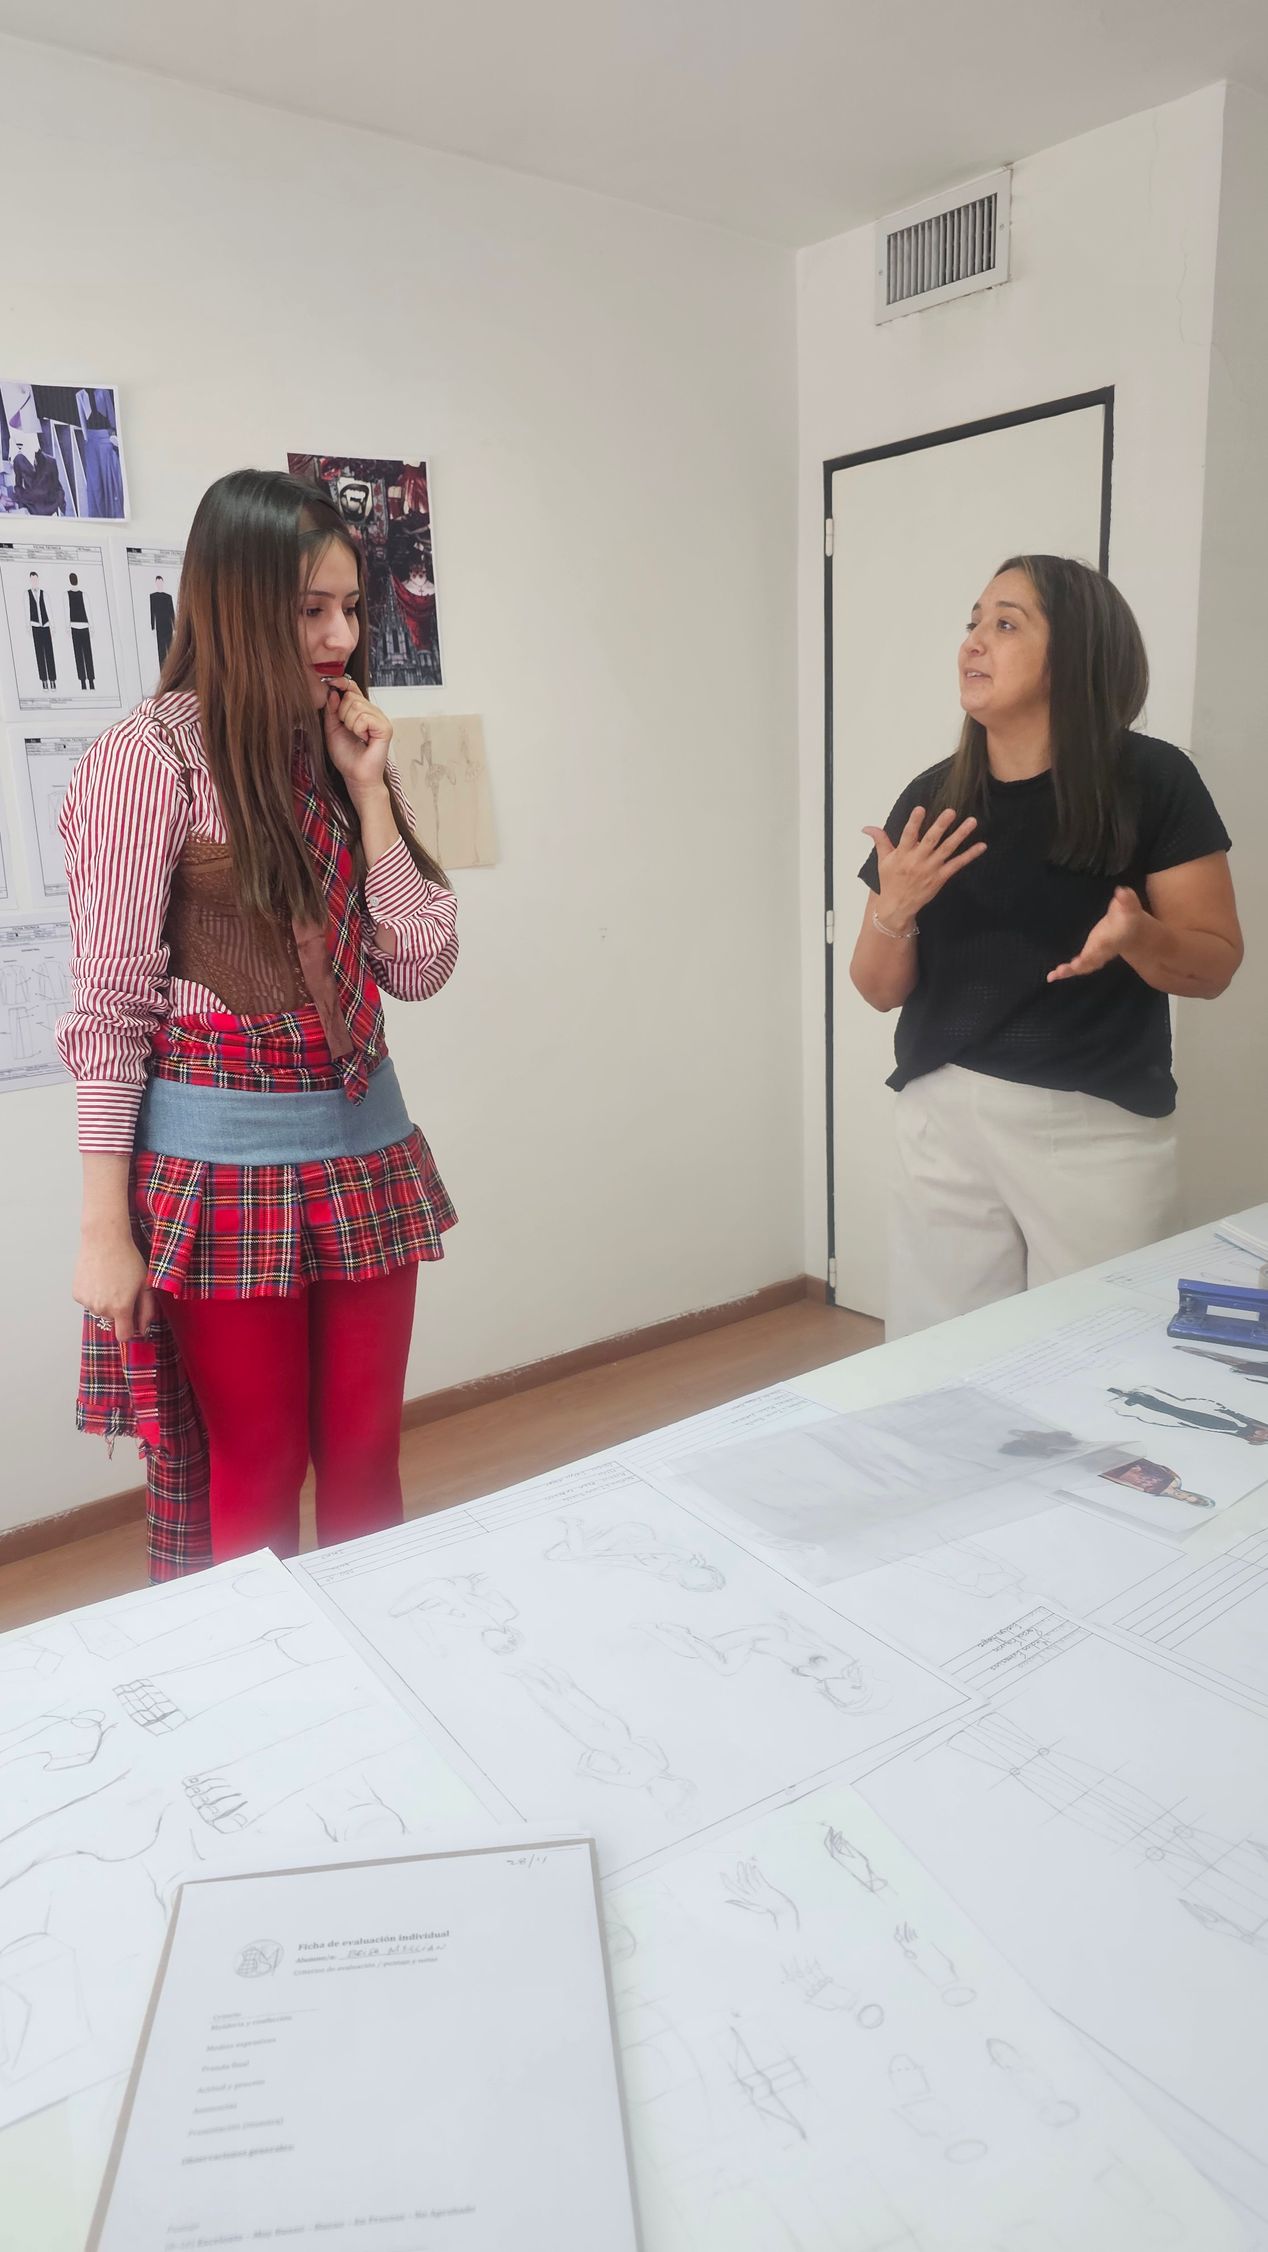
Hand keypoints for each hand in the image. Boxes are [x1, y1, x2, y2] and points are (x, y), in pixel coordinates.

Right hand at [73, 1234, 156, 1344]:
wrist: (104, 1240)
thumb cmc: (127, 1260)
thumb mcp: (144, 1284)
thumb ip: (147, 1311)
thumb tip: (144, 1330)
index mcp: (121, 1308)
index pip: (123, 1336)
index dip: (130, 1329)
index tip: (132, 1319)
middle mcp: (102, 1309)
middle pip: (112, 1320)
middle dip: (119, 1309)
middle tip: (123, 1288)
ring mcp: (87, 1302)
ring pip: (100, 1311)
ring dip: (105, 1301)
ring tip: (110, 1280)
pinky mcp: (77, 1294)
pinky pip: (88, 1301)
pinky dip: (93, 1294)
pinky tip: (98, 1278)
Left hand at [321, 677, 392, 801]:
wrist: (356, 776)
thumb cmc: (346, 756)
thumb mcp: (332, 728)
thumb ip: (331, 709)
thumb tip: (333, 690)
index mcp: (362, 710)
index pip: (352, 687)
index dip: (341, 683)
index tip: (331, 683)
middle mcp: (373, 712)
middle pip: (351, 696)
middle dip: (342, 713)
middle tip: (347, 729)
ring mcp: (381, 719)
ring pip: (356, 706)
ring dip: (349, 723)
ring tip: (356, 736)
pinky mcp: (385, 727)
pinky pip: (364, 717)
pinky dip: (358, 729)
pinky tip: (363, 738)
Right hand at [863, 805, 985, 934]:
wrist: (898, 906)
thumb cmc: (890, 881)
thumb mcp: (883, 860)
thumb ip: (880, 840)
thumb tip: (867, 827)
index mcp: (903, 854)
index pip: (908, 835)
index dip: (914, 822)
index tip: (920, 809)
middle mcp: (918, 860)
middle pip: (931, 840)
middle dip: (941, 826)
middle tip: (951, 812)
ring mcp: (931, 869)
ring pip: (947, 849)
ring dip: (960, 835)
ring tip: (971, 822)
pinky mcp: (941, 877)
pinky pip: (957, 865)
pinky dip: (970, 855)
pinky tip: (981, 846)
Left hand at [1047, 886, 1143, 980]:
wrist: (1131, 932)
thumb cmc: (1128, 916)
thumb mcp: (1130, 906)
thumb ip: (1126, 900)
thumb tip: (1121, 891)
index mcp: (1115, 938)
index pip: (1108, 943)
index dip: (1102, 946)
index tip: (1096, 947)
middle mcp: (1105, 950)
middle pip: (1096, 959)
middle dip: (1085, 963)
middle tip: (1074, 966)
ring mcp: (1095, 955)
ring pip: (1085, 966)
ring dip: (1071, 970)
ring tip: (1057, 973)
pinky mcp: (1087, 956)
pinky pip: (1076, 967)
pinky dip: (1065, 972)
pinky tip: (1051, 976)